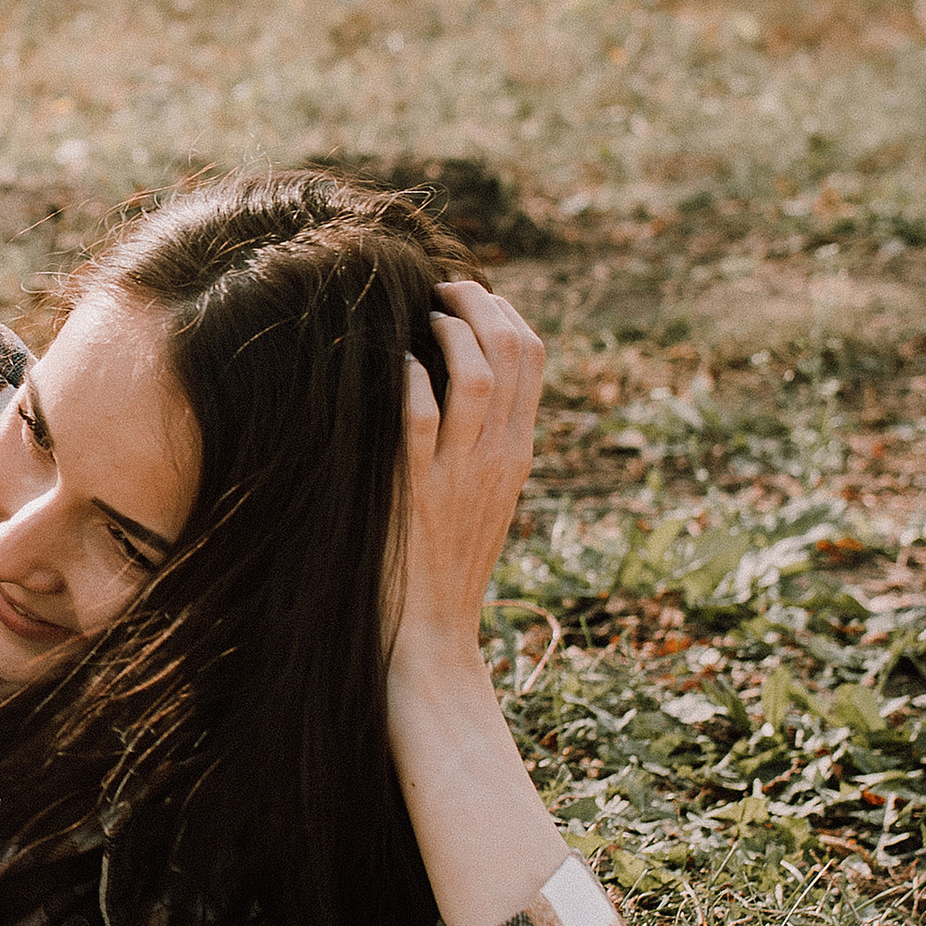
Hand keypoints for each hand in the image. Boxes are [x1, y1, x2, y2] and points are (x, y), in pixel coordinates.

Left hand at [389, 281, 544, 675]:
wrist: (430, 636)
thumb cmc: (443, 567)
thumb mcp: (482, 500)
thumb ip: (481, 446)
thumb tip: (465, 389)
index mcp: (518, 453)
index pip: (532, 357)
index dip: (502, 311)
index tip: (467, 296)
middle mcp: (499, 457)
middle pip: (513, 351)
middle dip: (478, 303)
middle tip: (442, 288)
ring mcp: (460, 473)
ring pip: (476, 373)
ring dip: (447, 331)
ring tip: (420, 317)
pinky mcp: (415, 491)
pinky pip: (420, 415)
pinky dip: (409, 377)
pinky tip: (393, 365)